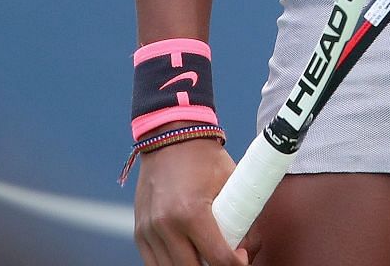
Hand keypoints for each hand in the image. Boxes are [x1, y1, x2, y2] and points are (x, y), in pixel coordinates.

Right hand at [134, 138, 250, 265]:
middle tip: (224, 258)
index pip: (219, 259)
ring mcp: (149, 231)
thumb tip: (249, 247)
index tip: (241, 257)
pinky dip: (172, 265)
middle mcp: (166, 225)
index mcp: (192, 213)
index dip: (236, 264)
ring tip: (206, 256)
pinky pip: (154, 264)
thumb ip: (243, 215)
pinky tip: (188, 257)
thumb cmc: (205, 159)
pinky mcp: (140, 232)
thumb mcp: (231, 182)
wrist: (170, 136)